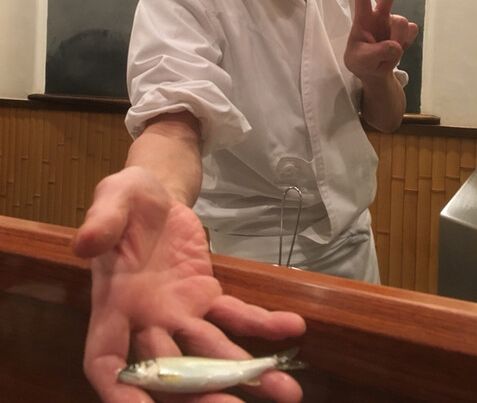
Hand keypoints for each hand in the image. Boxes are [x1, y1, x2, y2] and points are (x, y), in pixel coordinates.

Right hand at [73, 166, 305, 402]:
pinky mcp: (206, 294)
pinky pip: (236, 313)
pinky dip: (263, 323)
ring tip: (286, 392)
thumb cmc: (127, 198)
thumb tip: (85, 242)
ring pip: (210, 350)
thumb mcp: (113, 197)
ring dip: (244, 372)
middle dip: (200, 393)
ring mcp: (180, 311)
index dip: (120, 390)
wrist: (157, 194)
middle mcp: (146, 319)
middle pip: (170, 367)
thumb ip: (103, 221)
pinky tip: (291, 327)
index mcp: (114, 302)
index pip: (106, 359)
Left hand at [344, 0, 417, 79]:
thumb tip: (395, 46)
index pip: (362, 2)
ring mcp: (394, 23)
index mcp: (363, 20)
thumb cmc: (360, 61)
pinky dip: (405, 44)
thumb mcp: (361, 61)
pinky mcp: (405, 32)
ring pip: (402, 24)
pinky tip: (396, 50)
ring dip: (396, 40)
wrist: (374, 73)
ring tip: (385, 53)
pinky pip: (411, 33)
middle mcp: (379, 16)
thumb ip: (377, 53)